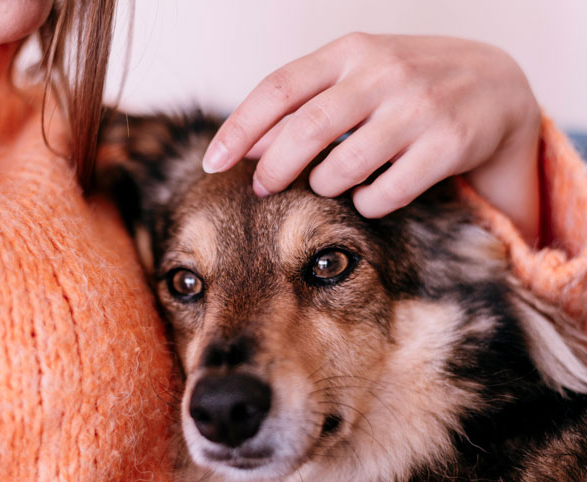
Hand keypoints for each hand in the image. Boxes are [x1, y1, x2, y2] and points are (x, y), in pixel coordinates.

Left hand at [202, 33, 541, 242]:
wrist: (497, 86)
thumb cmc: (407, 86)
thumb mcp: (356, 77)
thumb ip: (304, 103)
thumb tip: (246, 146)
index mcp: (351, 51)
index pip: (279, 88)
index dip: (239, 129)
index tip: (212, 162)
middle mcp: (384, 72)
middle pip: (306, 129)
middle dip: (273, 167)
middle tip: (260, 189)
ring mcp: (420, 106)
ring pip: (344, 165)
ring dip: (324, 185)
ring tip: (327, 185)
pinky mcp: (449, 142)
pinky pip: (386, 192)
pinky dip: (367, 202)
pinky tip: (368, 195)